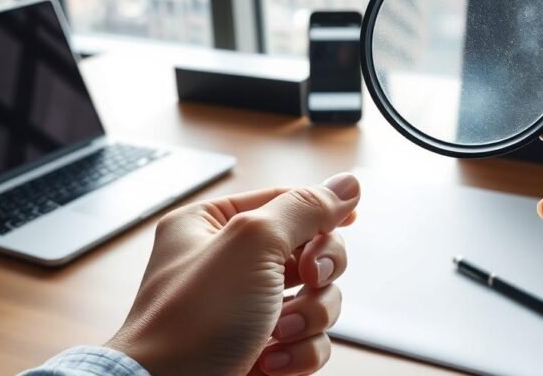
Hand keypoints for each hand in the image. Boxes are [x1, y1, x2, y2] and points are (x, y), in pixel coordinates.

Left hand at [106, 173, 360, 375]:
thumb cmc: (192, 321)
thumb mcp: (251, 243)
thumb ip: (305, 208)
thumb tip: (348, 184)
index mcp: (212, 226)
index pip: (284, 201)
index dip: (321, 209)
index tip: (350, 219)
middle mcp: (230, 265)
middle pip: (310, 249)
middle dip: (320, 270)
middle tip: (312, 277)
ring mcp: (247, 311)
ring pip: (318, 299)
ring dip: (310, 316)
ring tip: (280, 332)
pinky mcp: (263, 350)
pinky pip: (309, 341)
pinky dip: (300, 352)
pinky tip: (272, 360)